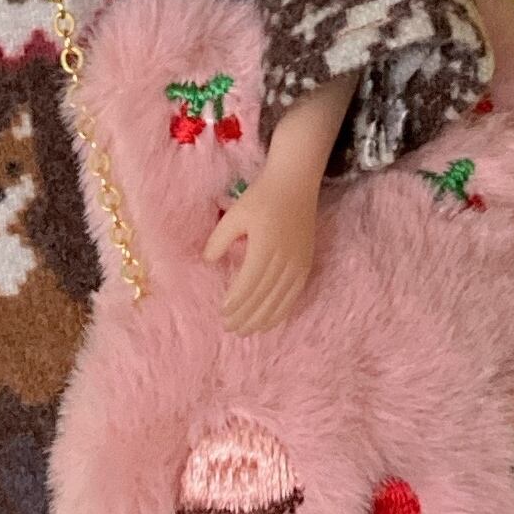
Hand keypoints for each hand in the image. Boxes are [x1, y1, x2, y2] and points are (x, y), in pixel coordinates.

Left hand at [203, 169, 321, 336]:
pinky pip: (293, 295)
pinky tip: (269, 322)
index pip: (248, 284)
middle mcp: (283, 258)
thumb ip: (219, 239)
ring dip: (261, 318)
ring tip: (246, 330)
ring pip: (279, 300)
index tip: (222, 313)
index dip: (235, 302)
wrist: (295, 183)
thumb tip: (208, 261)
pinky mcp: (305, 264)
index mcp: (264, 246)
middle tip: (230, 328)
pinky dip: (281, 312)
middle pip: (263, 296)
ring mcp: (297, 263)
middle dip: (245, 315)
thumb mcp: (235, 213)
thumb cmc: (262, 197)